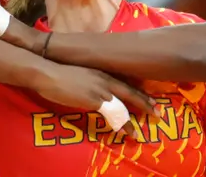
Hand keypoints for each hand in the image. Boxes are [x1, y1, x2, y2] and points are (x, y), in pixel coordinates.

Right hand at [34, 62, 158, 135]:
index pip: (126, 83)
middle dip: (145, 103)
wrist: (48, 72)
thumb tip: (93, 89)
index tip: (150, 99)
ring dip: (132, 120)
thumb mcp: (81, 74)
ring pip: (124, 105)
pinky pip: (112, 113)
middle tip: (157, 112)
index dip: (139, 92)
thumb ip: (91, 80)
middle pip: (131, 92)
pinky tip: (124, 131)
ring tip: (138, 132)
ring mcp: (100, 90)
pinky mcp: (94, 99)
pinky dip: (120, 123)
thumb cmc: (59, 72)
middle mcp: (105, 80)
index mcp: (102, 72)